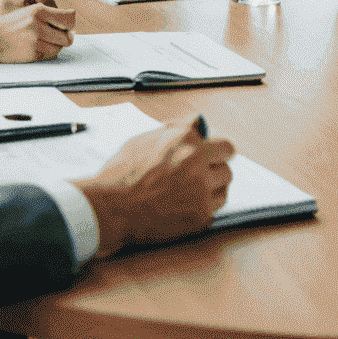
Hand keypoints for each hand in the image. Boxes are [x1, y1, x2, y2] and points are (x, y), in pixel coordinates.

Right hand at [0, 2, 76, 61]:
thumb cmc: (9, 25)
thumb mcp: (28, 13)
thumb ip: (49, 17)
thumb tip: (70, 29)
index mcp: (39, 11)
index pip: (69, 18)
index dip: (70, 24)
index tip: (66, 27)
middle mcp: (38, 25)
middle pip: (67, 37)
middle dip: (65, 38)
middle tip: (57, 37)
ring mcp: (35, 41)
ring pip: (58, 48)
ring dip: (54, 47)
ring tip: (43, 43)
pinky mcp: (31, 55)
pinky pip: (47, 56)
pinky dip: (43, 54)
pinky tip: (32, 48)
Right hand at [73, 116, 236, 258]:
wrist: (110, 209)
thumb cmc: (121, 174)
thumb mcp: (144, 139)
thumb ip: (176, 129)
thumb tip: (197, 122)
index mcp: (186, 139)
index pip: (224, 145)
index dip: (218, 152)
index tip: (213, 157)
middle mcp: (198, 161)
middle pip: (227, 167)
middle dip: (215, 171)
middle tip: (201, 177)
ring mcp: (201, 190)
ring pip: (223, 189)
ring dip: (211, 190)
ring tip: (191, 193)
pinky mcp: (199, 216)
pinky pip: (212, 210)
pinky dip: (202, 209)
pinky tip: (185, 207)